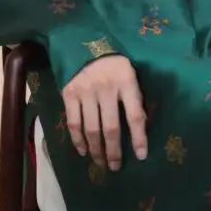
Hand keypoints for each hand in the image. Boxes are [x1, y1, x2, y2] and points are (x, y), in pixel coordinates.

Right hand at [62, 55, 146, 169]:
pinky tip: (83, 151)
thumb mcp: (131, 74)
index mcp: (126, 81)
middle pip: (111, 127)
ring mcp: (86, 91)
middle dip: (114, 151)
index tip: (141, 155)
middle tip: (115, 167)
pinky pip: (73, 123)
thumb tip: (140, 127)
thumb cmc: (115, 64)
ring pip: (91, 129)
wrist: (85, 44)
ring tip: (101, 163)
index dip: (138, 137)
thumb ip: (134, 98)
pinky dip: (78, 140)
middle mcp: (106, 87)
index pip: (135, 115)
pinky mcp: (69, 94)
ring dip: (96, 150)